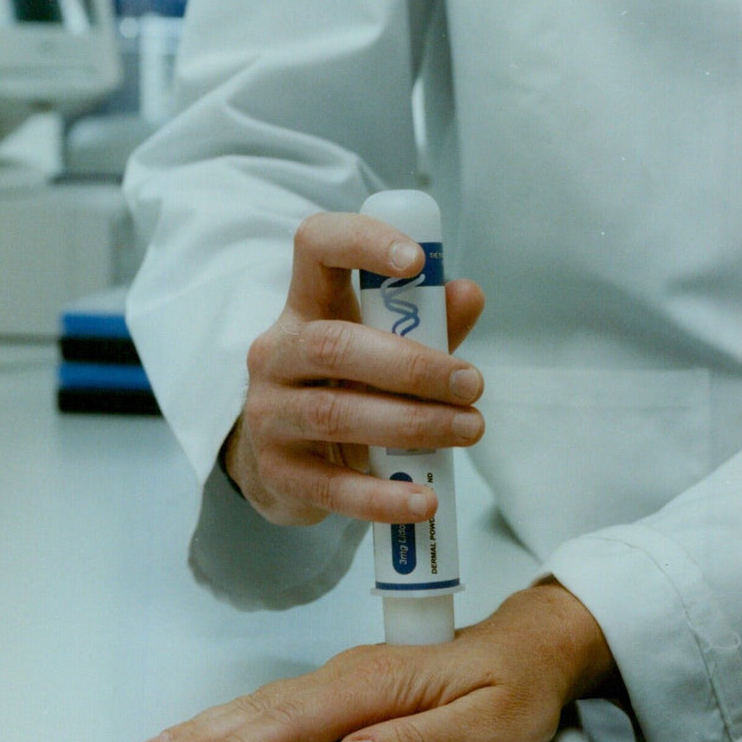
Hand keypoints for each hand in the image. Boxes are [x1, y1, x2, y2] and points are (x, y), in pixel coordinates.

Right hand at [133, 580, 618, 741]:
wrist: (532, 645)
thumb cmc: (517, 687)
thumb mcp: (489, 725)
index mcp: (381, 684)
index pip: (298, 723)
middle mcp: (354, 675)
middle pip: (265, 710)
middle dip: (203, 738)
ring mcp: (348, 677)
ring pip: (265, 703)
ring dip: (209, 726)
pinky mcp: (348, 685)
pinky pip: (281, 703)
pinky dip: (239, 718)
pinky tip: (216, 731)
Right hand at [224, 210, 484, 525]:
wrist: (281, 465)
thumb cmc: (342, 390)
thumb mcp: (380, 350)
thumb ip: (425, 325)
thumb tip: (469, 294)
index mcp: (304, 308)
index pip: (315, 247)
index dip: (361, 242)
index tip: (416, 261)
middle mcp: (276, 354)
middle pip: (335, 345)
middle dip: (413, 366)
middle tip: (472, 384)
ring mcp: (270, 415)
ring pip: (337, 414)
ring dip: (412, 424)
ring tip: (468, 431)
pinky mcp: (277, 473)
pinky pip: (332, 486)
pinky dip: (382, 496)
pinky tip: (423, 499)